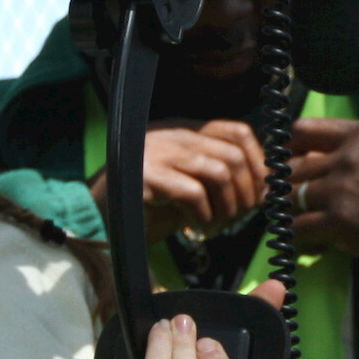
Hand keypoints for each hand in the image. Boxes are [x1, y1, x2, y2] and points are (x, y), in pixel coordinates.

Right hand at [90, 118, 267, 242]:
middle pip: (234, 154)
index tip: (261, 192)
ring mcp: (158, 153)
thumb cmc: (146, 206)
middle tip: (240, 216)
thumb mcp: (187, 186)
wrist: (94, 217)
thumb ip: (219, 181)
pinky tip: (194, 227)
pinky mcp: (145, 176)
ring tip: (216, 224)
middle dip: (247, 191)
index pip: (238, 131)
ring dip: (227, 205)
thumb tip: (264, 191)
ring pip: (218, 171)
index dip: (259, 161)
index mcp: (184, 132)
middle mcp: (172, 136)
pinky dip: (203, 214)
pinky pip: (192, 192)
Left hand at [287, 118, 358, 260]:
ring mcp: (342, 188)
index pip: (303, 129)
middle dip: (287, 185)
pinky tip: (313, 242)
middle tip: (286, 199)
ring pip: (292, 197)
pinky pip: (300, 227)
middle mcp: (348, 155)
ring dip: (291, 211)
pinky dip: (300, 237)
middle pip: (293, 167)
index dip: (288, 147)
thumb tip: (318, 157)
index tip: (286, 160)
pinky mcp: (340, 220)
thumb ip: (358, 146)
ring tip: (298, 221)